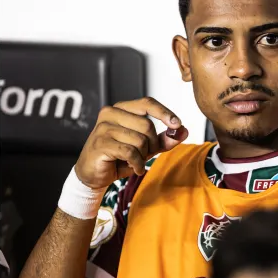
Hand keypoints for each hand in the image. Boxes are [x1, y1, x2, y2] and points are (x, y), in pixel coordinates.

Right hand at [74, 97, 188, 188]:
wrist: (93, 175)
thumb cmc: (119, 157)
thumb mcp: (145, 148)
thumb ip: (163, 139)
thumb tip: (184, 131)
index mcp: (121, 108)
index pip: (147, 103)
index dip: (164, 112)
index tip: (177, 124)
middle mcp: (110, 113)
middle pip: (147, 125)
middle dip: (152, 144)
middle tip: (145, 155)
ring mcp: (103, 127)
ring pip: (139, 140)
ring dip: (143, 156)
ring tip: (136, 162)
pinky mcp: (101, 143)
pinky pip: (130, 152)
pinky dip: (137, 164)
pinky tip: (136, 169)